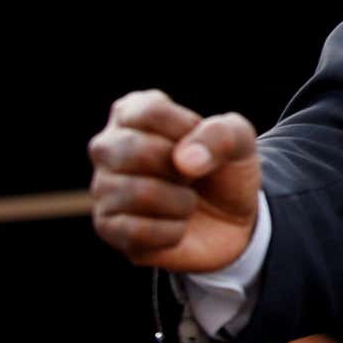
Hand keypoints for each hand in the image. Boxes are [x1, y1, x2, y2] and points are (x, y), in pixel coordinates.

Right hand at [88, 90, 260, 271]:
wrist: (231, 221)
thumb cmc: (224, 170)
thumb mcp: (239, 142)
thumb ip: (221, 135)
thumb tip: (184, 161)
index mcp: (133, 113)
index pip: (149, 112)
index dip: (187, 130)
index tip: (203, 142)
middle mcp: (109, 147)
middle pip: (134, 150)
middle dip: (180, 169)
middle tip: (193, 177)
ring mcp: (103, 188)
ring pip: (137, 193)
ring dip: (181, 202)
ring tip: (187, 202)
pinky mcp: (108, 228)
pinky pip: (136, 231)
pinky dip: (172, 231)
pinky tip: (178, 226)